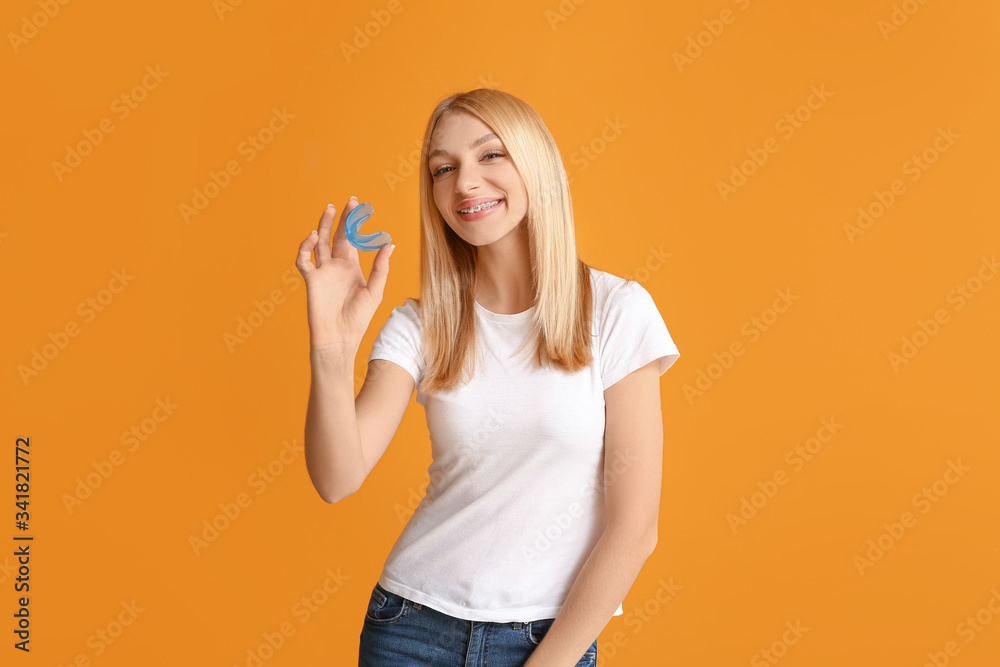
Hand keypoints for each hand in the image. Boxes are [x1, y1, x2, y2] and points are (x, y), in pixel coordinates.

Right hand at [295, 198, 394, 353]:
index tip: (362, 207)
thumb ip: (381, 267)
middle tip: (349, 201)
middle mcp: (336, 266)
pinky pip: (304, 260)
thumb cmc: (358, 319)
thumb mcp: (374, 291)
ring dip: (323, 225)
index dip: (356, 224)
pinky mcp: (311, 280)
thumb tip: (390, 243)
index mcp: (351, 267)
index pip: (352, 239)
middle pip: (337, 236)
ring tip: (330, 209)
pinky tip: (314, 237)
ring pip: (319, 243)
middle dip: (342, 219)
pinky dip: (305, 247)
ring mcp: (322, 272)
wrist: (340, 339)